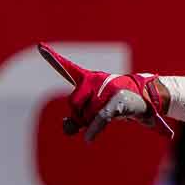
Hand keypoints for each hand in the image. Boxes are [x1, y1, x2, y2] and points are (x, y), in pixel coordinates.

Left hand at [37, 44, 172, 141]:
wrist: (144, 102)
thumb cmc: (116, 106)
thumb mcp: (92, 114)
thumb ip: (75, 121)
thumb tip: (67, 127)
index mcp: (87, 79)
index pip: (67, 68)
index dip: (53, 58)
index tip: (39, 46)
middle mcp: (94, 79)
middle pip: (73, 102)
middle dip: (79, 114)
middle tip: (93, 115)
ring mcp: (106, 88)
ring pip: (86, 113)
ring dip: (92, 122)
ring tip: (107, 115)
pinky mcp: (116, 101)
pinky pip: (99, 117)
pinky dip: (94, 129)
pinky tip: (88, 138)